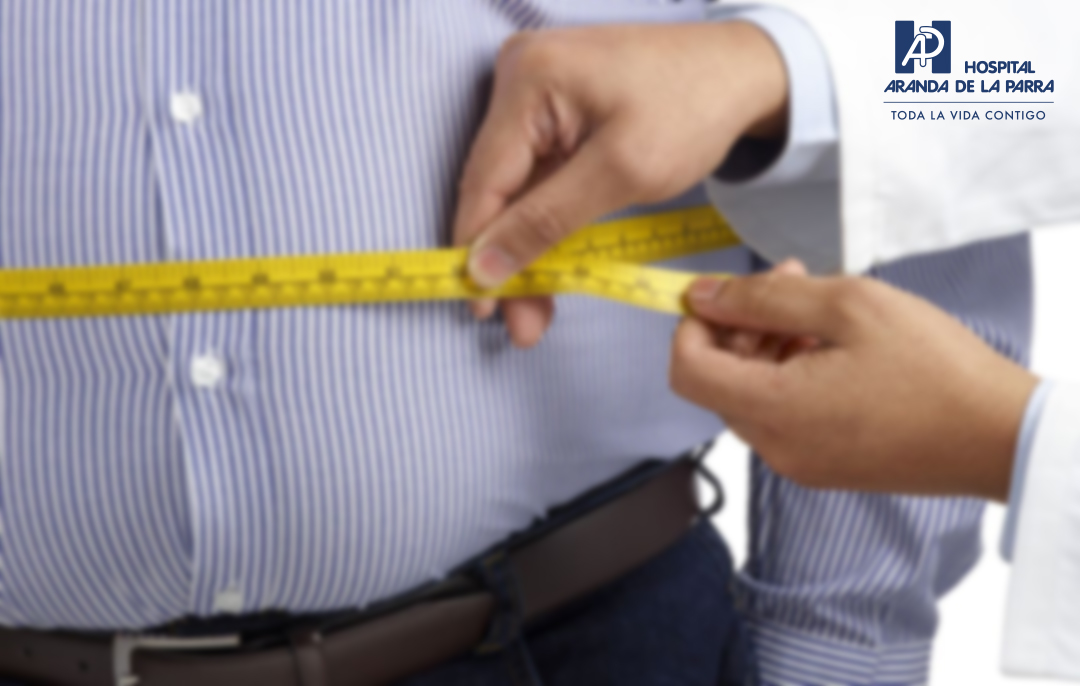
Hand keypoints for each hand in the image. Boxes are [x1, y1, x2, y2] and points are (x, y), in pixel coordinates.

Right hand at [454, 22, 787, 346]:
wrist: (739, 73)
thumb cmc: (694, 107)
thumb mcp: (622, 171)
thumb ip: (547, 220)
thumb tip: (484, 267)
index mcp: (528, 80)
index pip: (484, 181)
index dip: (476, 249)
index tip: (481, 308)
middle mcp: (518, 81)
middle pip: (496, 190)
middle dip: (507, 261)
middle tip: (520, 325)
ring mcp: (534, 98)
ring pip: (515, 193)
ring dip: (526, 251)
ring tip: (536, 314)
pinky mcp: (552, 117)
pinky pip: (537, 181)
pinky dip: (545, 226)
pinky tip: (551, 271)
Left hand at [670, 266, 1039, 500]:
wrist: (996, 435)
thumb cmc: (932, 367)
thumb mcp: (847, 305)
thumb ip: (763, 297)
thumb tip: (703, 296)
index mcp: (774, 409)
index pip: (687, 368)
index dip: (692, 324)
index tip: (722, 293)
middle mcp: (775, 446)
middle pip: (717, 379)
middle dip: (740, 325)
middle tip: (789, 283)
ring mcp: (798, 461)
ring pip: (750, 394)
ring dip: (767, 346)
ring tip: (818, 310)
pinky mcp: (822, 465)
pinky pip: (781, 415)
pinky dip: (789, 375)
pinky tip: (832, 347)